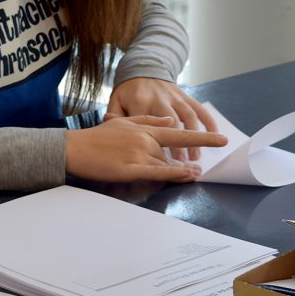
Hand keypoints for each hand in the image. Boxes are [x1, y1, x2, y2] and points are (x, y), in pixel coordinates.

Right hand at [65, 115, 227, 182]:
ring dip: (183, 169)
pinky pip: (156, 171)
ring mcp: (138, 153)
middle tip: (214, 155)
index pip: (179, 133)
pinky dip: (173, 173)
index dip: (201, 136)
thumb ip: (150, 120)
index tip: (220, 139)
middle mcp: (145, 139)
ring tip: (198, 174)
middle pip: (174, 151)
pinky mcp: (129, 168)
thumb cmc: (98, 136)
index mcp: (145, 128)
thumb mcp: (125, 122)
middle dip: (194, 155)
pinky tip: (186, 175)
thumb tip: (171, 121)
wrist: (74, 147)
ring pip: (166, 163)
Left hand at [107, 78, 218, 160]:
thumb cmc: (128, 91)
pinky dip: (208, 120)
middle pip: (173, 122)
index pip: (150, 124)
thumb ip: (115, 115)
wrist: (143, 67)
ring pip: (189, 116)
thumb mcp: (116, 100)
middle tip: (184, 163)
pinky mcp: (184, 95)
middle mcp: (160, 98)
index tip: (162, 162)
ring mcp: (175, 96)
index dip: (158, 144)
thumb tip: (111, 125)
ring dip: (195, 136)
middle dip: (180, 143)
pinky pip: (199, 108)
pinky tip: (214, 133)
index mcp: (141, 101)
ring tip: (196, 156)